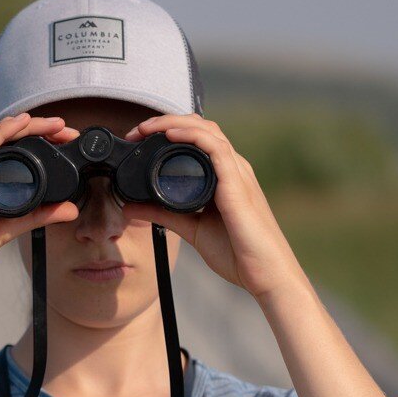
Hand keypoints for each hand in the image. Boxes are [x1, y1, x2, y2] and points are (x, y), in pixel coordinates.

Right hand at [0, 113, 81, 302]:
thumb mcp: (6, 229)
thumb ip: (36, 216)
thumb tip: (71, 209)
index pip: (4, 146)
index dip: (35, 137)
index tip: (64, 138)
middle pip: (1, 135)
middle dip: (36, 128)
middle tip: (65, 127)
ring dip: (24, 126)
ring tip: (53, 124)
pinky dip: (1, 134)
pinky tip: (20, 125)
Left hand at [120, 114, 299, 300]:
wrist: (265, 275)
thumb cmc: (238, 254)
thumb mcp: (192, 229)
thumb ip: (163, 214)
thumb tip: (131, 207)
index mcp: (224, 176)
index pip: (198, 139)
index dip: (168, 131)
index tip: (139, 139)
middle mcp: (232, 169)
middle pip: (201, 127)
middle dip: (166, 121)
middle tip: (137, 131)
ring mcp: (237, 173)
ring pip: (207, 130)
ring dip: (174, 123)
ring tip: (147, 127)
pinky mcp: (237, 183)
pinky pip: (215, 148)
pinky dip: (192, 136)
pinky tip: (171, 134)